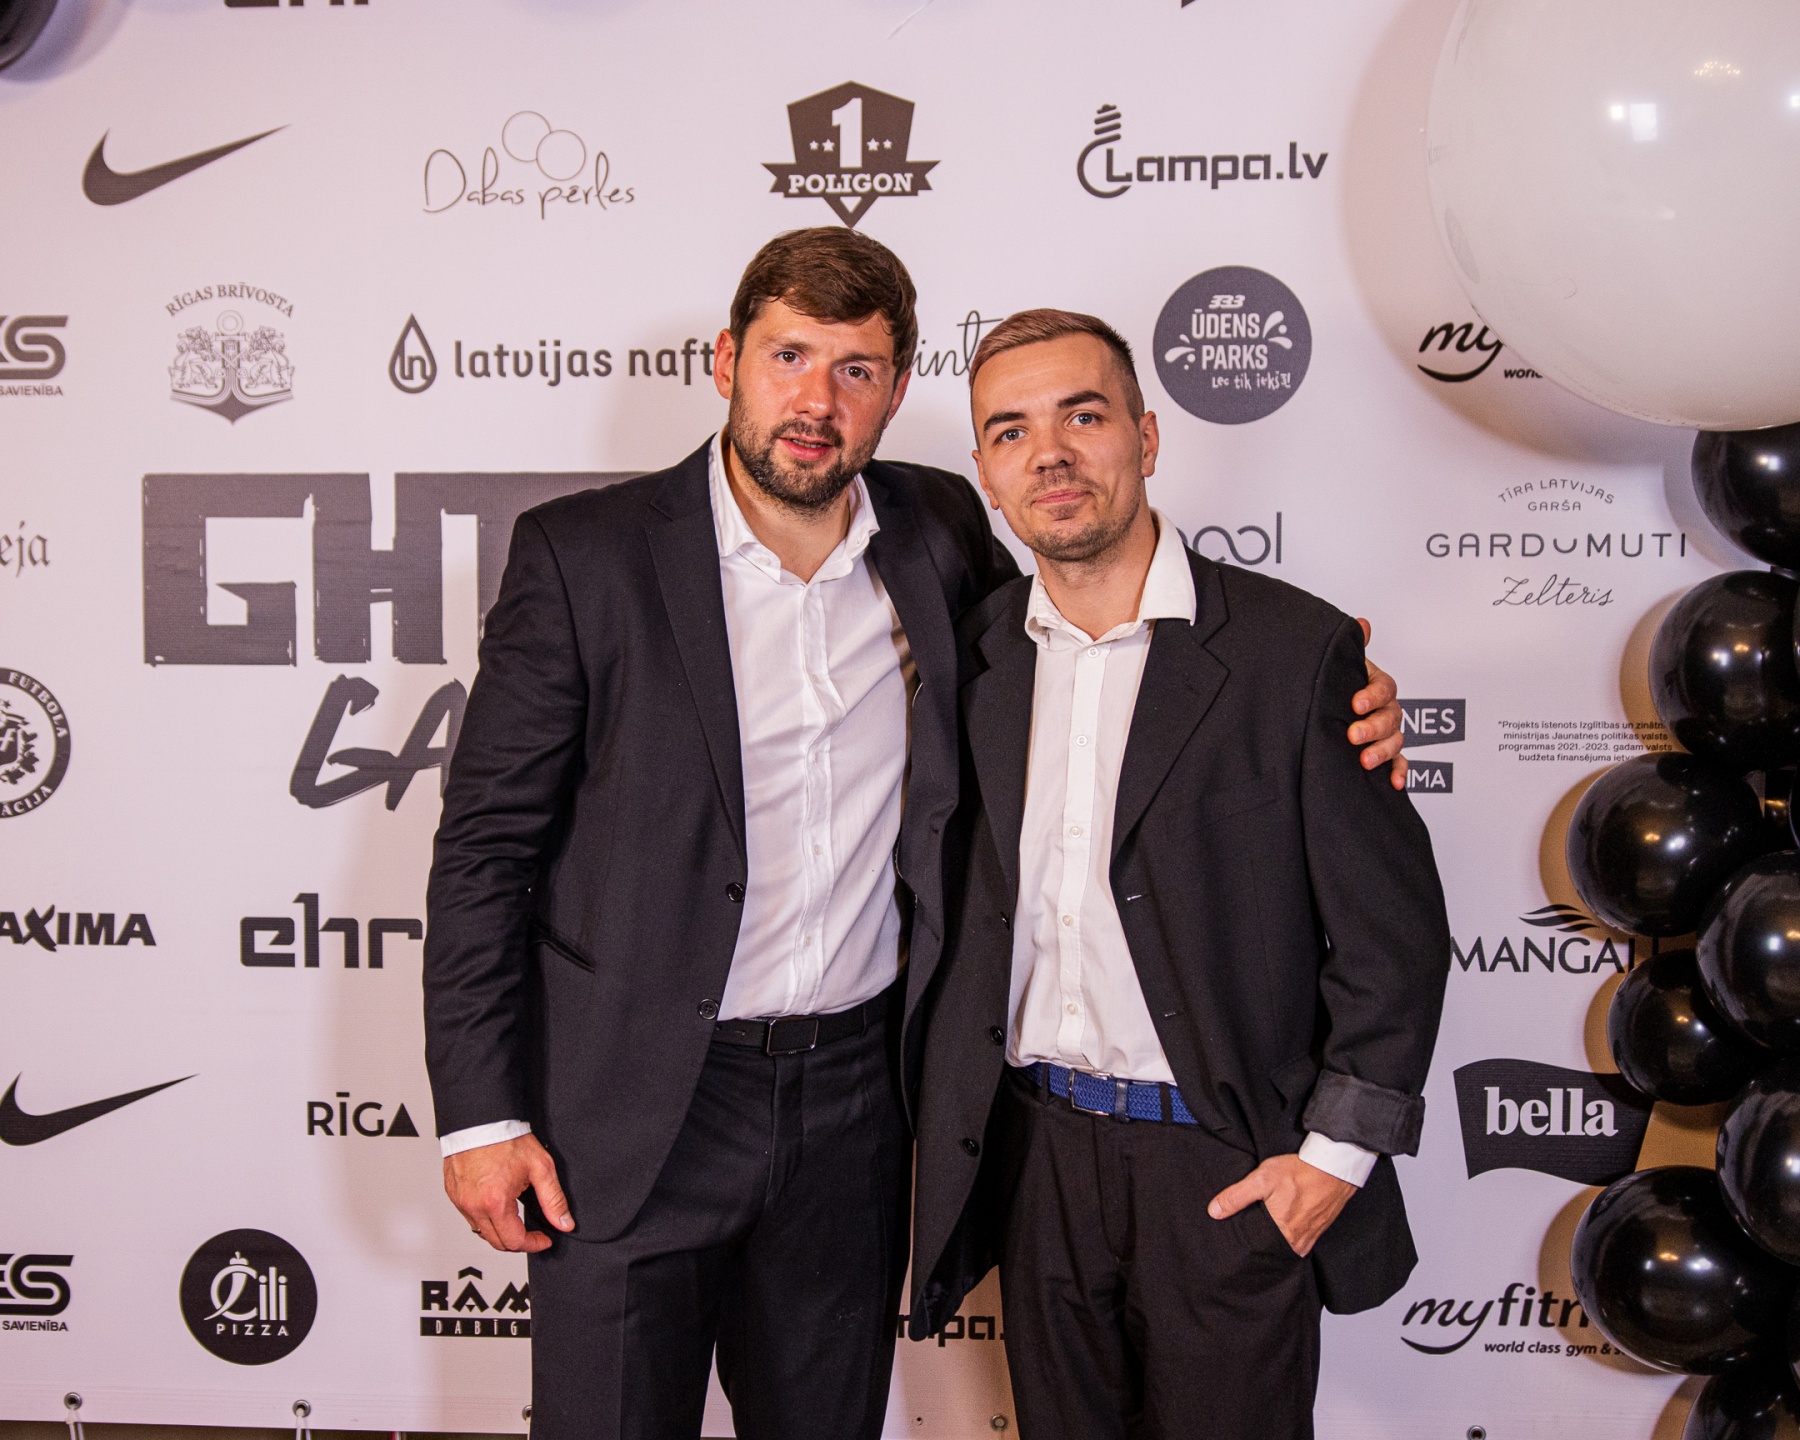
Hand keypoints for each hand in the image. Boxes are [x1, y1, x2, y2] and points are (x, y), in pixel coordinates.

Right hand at [444, 1134, 574, 1252]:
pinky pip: (470, 1217)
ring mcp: (461, 1201)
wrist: (480, 1120)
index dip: (533, 1244)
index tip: (543, 1239)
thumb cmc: (506, 1138)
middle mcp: (474, 1206)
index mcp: (496, 1202)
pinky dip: (484, 1217)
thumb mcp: (540, 1167)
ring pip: (481, 1232)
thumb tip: (563, 1222)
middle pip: (496, 1242)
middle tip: (532, 1232)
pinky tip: (496, 1204)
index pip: (514, 1241)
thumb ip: (553, 1199)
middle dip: (518, 1241)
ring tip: (515, 1216)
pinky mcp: (453, 1194)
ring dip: (500, 1230)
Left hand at [1208, 1153, 1355, 1256]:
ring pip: (1284, 1246)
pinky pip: (1298, 1241)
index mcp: (1281, 1234)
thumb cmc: (1299, 1172)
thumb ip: (1237, 1197)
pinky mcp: (1317, 1232)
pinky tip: (1282, 1225)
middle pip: (1270, 1250)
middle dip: (1258, 1245)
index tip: (1235, 1242)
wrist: (1334, 1168)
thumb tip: (1214, 1211)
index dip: (1245, 1245)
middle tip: (1247, 1236)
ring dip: (1274, 1240)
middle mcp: (1297, 1242)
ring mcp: (1309, 1238)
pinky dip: (1288, 1236)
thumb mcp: (1261, 1179)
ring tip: (1263, 1230)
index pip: (1256, 1250)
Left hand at [1351, 618, 1406, 791]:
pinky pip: (1399, 763)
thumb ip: (1351, 649)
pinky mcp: (1386, 754)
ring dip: (1383, 751)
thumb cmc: (1337, 688)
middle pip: (1391, 717)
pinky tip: (1393, 783)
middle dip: (1373, 727)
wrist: (1327, 708)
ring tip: (1365, 760)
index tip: (1355, 704)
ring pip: (1396, 741)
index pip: (1384, 688)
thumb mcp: (1341, 668)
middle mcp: (1386, 708)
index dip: (1372, 696)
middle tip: (1352, 735)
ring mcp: (1388, 732)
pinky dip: (1399, 772)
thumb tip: (1361, 624)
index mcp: (1376, 686)